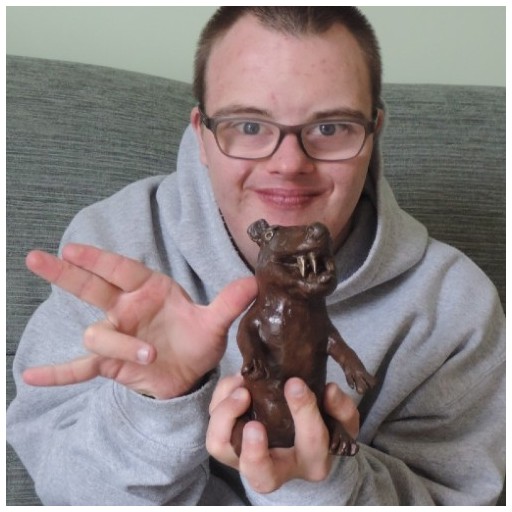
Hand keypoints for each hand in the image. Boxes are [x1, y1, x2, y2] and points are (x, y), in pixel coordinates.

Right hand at [22, 244, 256, 398]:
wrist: (190, 374)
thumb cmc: (198, 340)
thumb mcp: (215, 323)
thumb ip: (229, 303)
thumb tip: (254, 282)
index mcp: (150, 290)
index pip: (122, 269)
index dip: (99, 259)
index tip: (73, 248)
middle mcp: (127, 309)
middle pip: (91, 288)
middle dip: (68, 274)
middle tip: (38, 258)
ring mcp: (117, 336)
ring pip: (100, 334)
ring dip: (118, 344)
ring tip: (147, 356)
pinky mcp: (111, 364)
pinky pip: (81, 368)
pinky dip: (60, 372)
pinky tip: (32, 376)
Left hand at [207, 375, 358, 492]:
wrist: (300, 444)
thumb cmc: (323, 428)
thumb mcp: (340, 420)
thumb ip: (341, 408)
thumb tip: (329, 390)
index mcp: (312, 460)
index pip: (312, 441)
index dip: (304, 412)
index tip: (295, 384)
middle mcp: (277, 468)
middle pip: (259, 473)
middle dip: (254, 450)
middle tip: (253, 417)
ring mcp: (247, 458)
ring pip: (223, 449)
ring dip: (226, 417)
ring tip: (241, 389)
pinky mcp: (229, 444)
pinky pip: (214, 428)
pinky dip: (220, 402)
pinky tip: (237, 383)